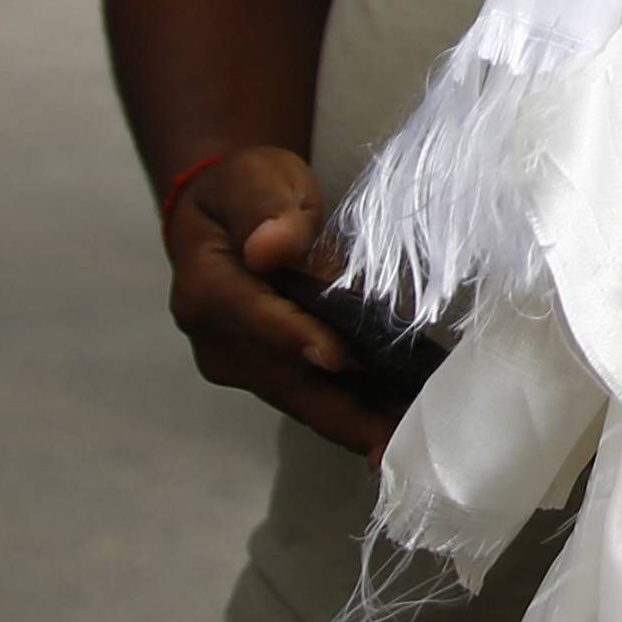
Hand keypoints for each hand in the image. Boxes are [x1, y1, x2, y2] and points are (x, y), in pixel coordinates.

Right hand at [160, 146, 396, 458]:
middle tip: (400, 436)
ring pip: (307, 400)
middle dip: (345, 412)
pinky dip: (359, 413)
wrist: (226, 216)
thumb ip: (265, 210)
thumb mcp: (254, 180)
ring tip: (415, 440)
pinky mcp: (270, 376)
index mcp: (206, 289)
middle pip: (286, 379)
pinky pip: (317, 398)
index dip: (296, 336)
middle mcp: (219, 342)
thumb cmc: (246, 191)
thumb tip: (270, 247)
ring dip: (360, 424)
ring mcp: (244, 366)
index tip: (339, 357)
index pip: (256, 317)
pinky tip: (403, 426)